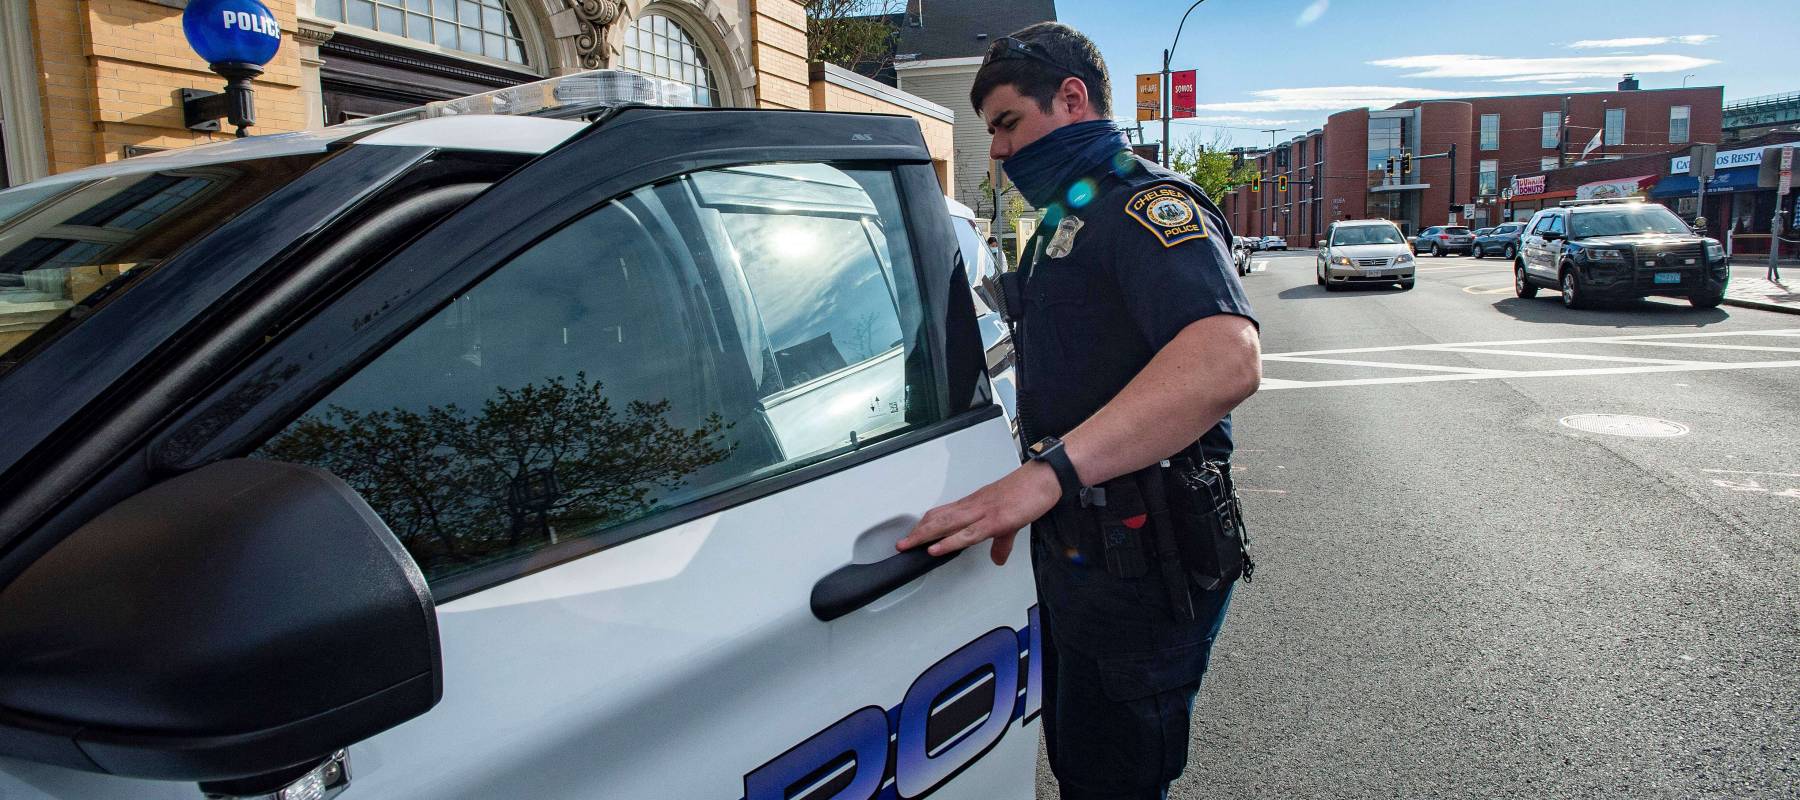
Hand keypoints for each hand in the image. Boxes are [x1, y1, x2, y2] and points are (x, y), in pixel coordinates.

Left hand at [896, 461, 1061, 564]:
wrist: (1044, 478)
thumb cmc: (1027, 493)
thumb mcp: (1011, 523)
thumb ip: (1001, 542)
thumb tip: (997, 558)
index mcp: (975, 504)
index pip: (943, 513)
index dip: (926, 524)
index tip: (913, 534)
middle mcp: (973, 505)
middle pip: (937, 518)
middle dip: (917, 532)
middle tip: (901, 544)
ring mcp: (982, 512)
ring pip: (945, 524)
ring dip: (924, 536)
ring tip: (908, 546)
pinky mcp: (995, 520)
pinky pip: (966, 533)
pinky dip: (948, 542)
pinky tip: (936, 548)